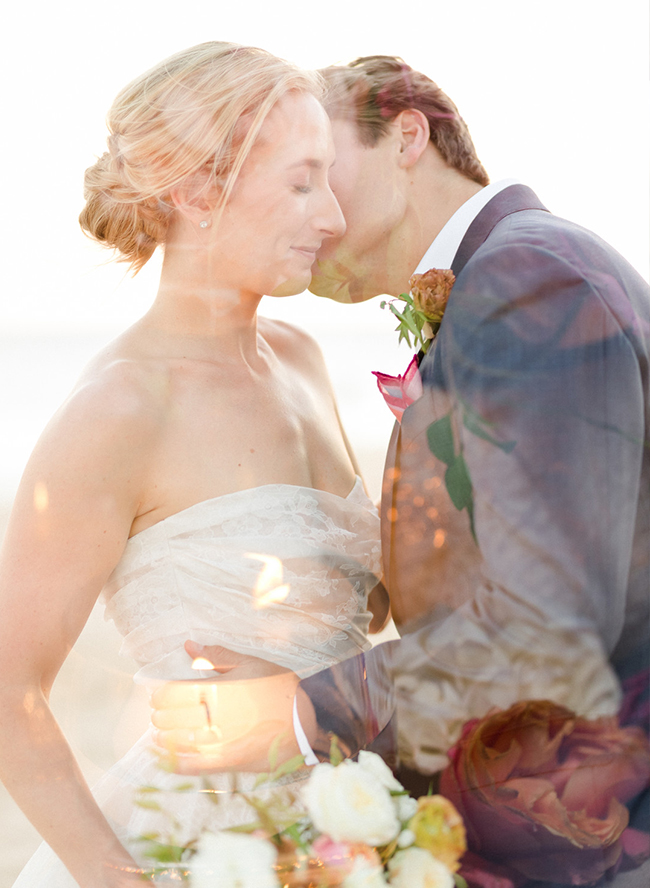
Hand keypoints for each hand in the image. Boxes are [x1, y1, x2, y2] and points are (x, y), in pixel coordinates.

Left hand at [150, 642, 302, 772]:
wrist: (306, 724)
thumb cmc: (279, 690)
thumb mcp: (251, 664)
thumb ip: (217, 656)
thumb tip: (188, 645)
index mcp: (218, 690)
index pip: (173, 693)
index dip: (160, 695)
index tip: (158, 695)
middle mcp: (214, 717)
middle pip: (171, 718)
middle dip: (160, 716)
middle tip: (158, 714)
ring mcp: (219, 743)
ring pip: (178, 742)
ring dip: (164, 738)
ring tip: (160, 734)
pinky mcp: (226, 764)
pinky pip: (192, 766)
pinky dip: (175, 763)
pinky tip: (168, 758)